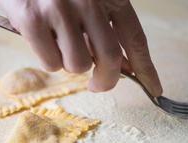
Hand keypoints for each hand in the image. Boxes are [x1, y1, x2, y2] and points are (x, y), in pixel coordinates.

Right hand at [0, 0, 162, 95]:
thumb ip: (105, 28)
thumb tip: (122, 67)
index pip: (136, 38)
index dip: (146, 68)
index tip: (154, 89)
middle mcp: (89, 1)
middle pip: (110, 58)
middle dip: (106, 80)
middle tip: (96, 85)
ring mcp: (60, 9)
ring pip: (78, 64)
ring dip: (70, 64)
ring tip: (59, 43)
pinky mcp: (32, 19)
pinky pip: (51, 63)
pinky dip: (48, 60)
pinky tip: (42, 40)